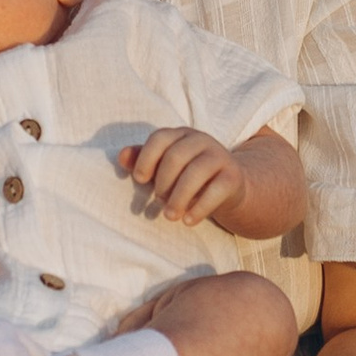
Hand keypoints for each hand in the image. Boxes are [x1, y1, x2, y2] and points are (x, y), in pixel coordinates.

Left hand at [119, 126, 241, 224]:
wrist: (231, 187)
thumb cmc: (188, 177)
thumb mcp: (164, 168)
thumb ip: (142, 160)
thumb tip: (121, 156)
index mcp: (181, 134)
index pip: (160, 138)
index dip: (146, 158)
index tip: (139, 180)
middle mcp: (201, 140)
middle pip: (176, 156)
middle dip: (163, 182)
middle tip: (159, 201)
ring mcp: (220, 156)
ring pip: (196, 172)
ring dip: (179, 197)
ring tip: (170, 216)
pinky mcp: (233, 176)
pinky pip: (216, 190)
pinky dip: (200, 208)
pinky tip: (188, 221)